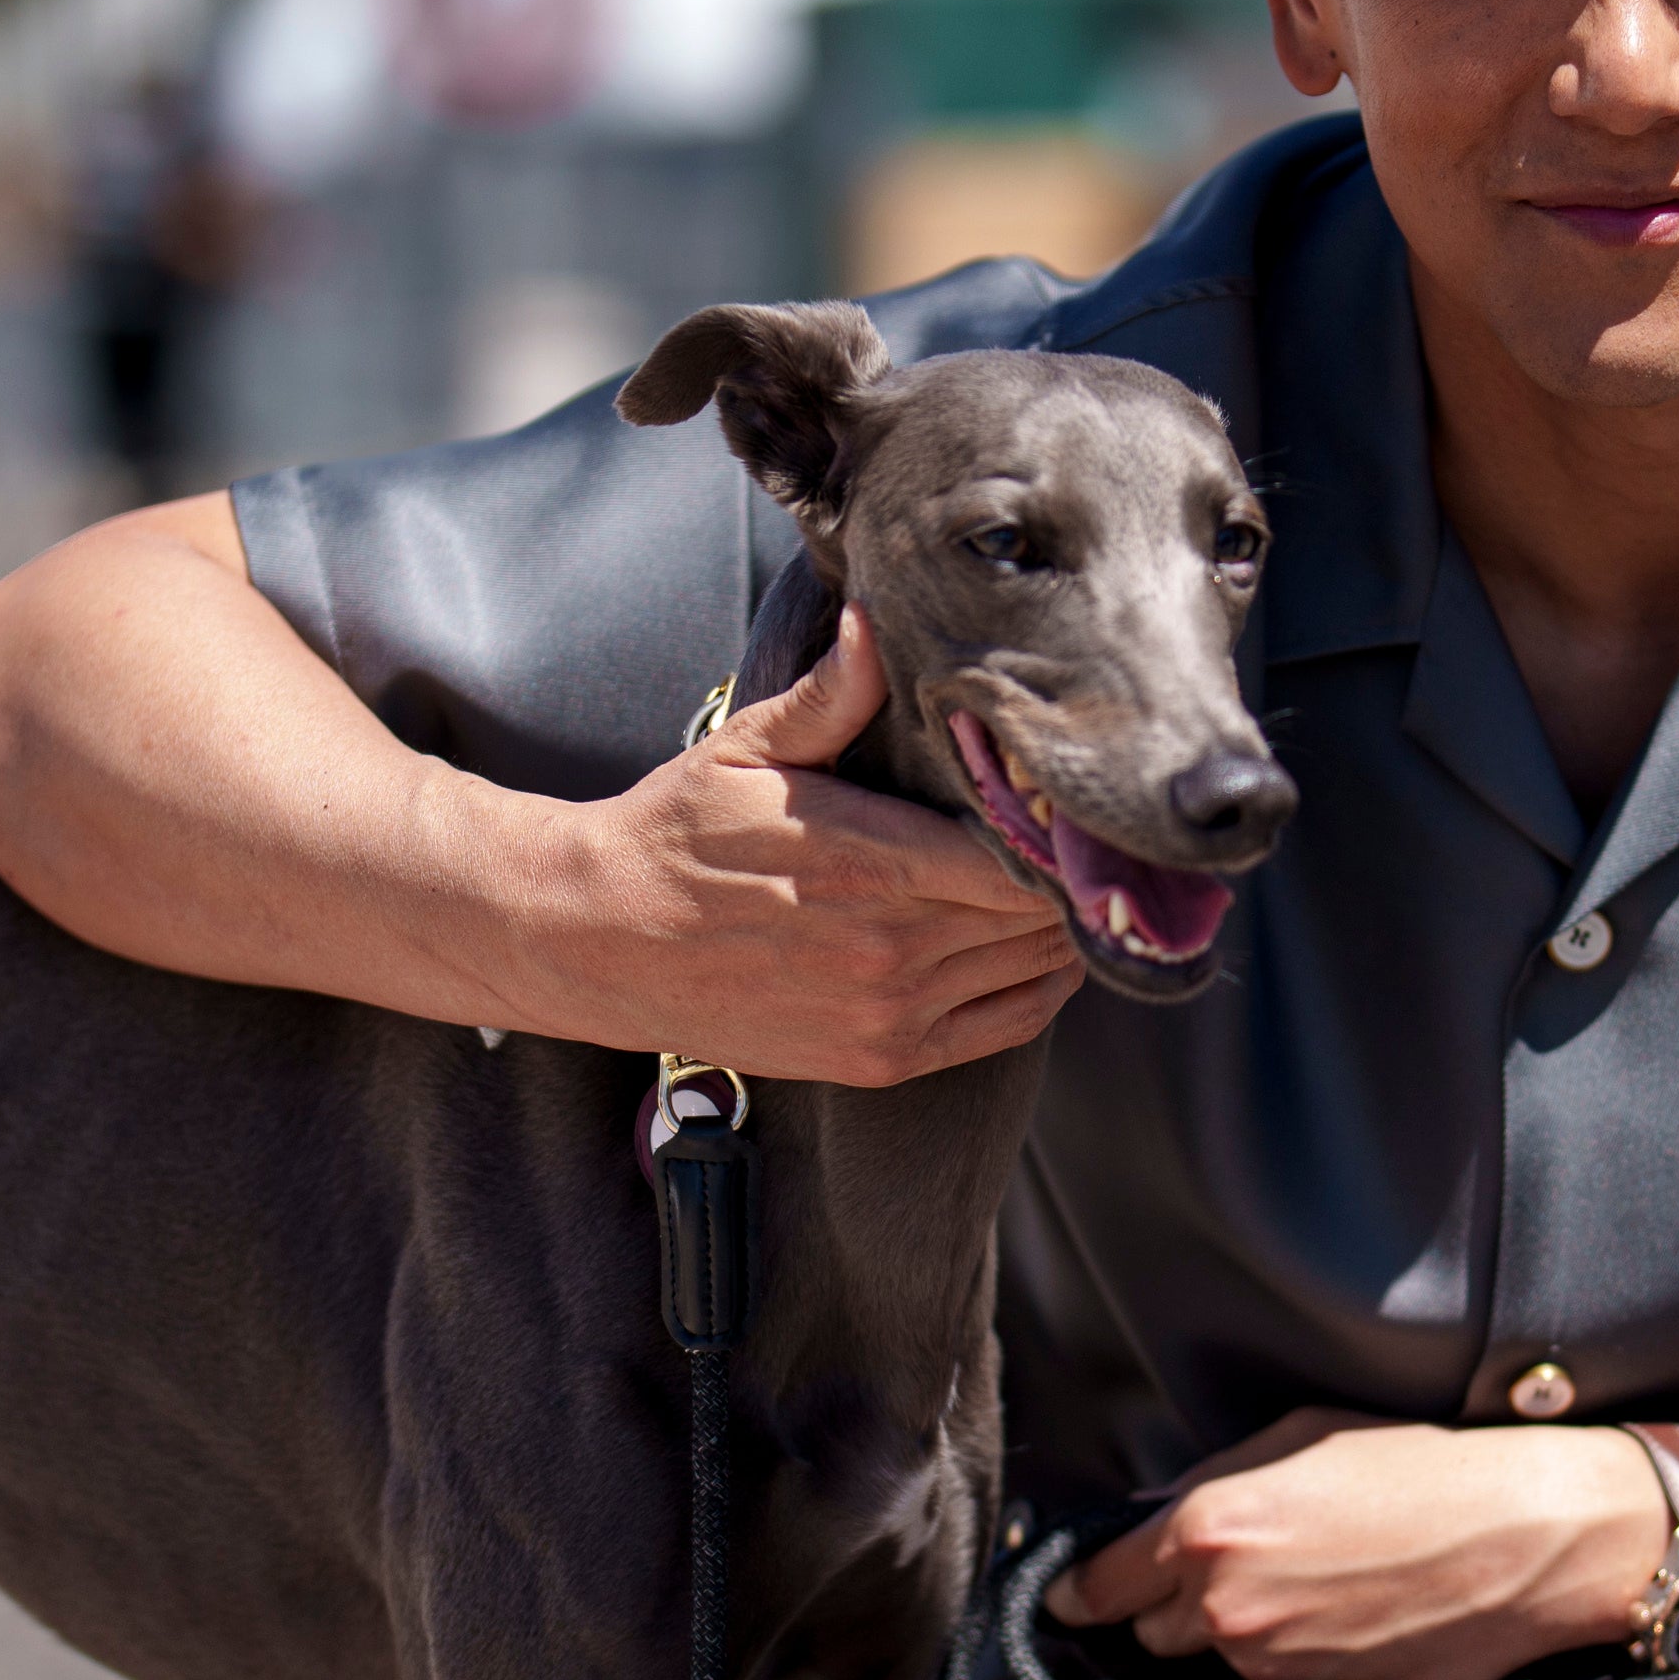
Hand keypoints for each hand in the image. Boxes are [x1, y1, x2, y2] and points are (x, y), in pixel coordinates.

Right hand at [505, 612, 1079, 1082]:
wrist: (600, 940)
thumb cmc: (675, 832)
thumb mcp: (745, 747)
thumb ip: (830, 695)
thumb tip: (878, 621)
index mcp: (869, 862)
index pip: (1021, 854)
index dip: (1058, 826)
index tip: (1067, 795)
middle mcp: (890, 948)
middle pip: (1041, 912)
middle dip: (1066, 872)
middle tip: (1077, 834)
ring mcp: (888, 1011)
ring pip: (1036, 967)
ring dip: (1058, 927)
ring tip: (1059, 883)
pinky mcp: (881, 1058)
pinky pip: (1005, 1027)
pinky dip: (1040, 989)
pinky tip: (1038, 950)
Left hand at [1046, 1407, 1662, 1679]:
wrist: (1527, 1538)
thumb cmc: (1421, 1470)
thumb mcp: (1299, 1440)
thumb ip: (1210, 1484)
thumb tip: (1149, 1520)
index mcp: (1208, 1530)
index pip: (1093, 1587)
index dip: (1078, 1591)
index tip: (1069, 1596)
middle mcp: (1226, 1609)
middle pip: (1145, 1636)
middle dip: (1167, 1612)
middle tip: (1225, 1578)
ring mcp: (1273, 1669)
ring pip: (1210, 1667)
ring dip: (1232, 1642)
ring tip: (1304, 1596)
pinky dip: (1287, 1668)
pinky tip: (1340, 1626)